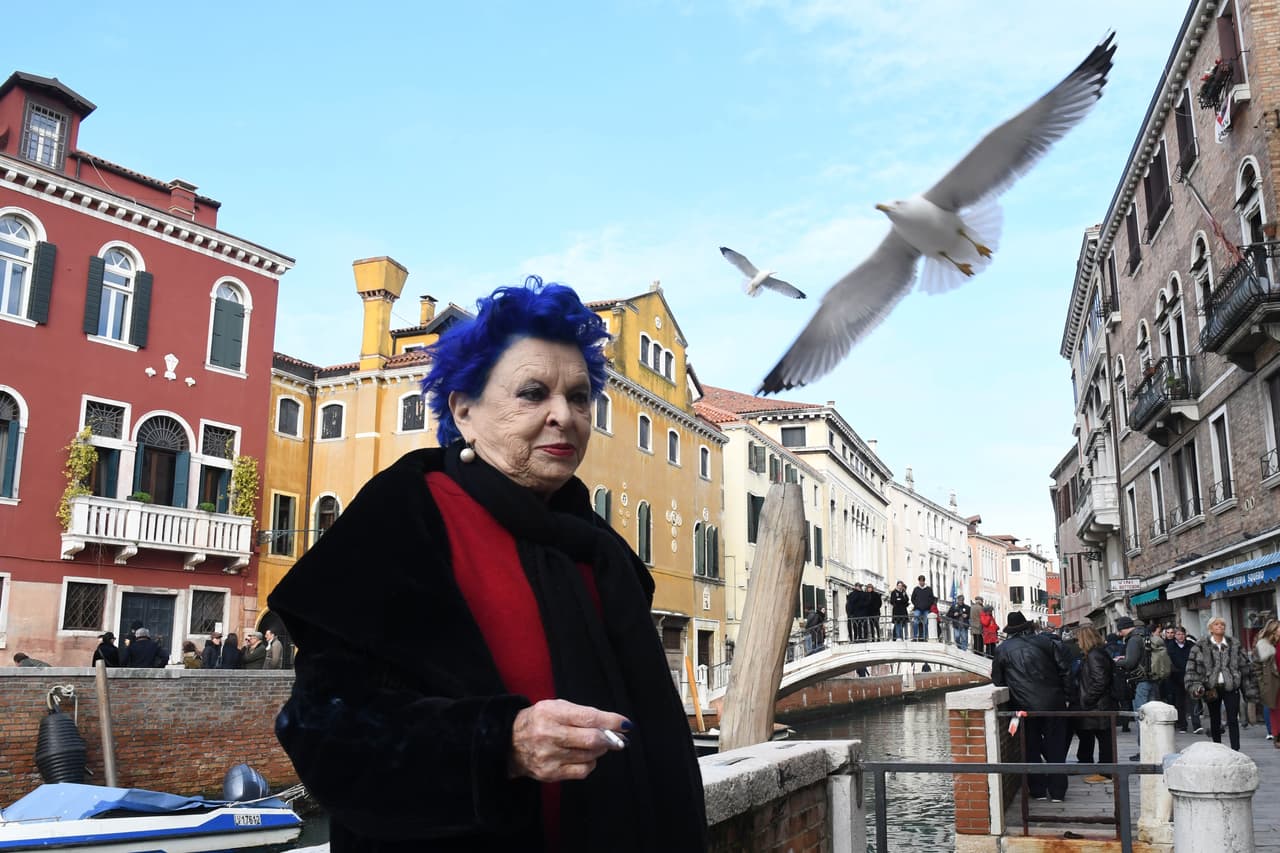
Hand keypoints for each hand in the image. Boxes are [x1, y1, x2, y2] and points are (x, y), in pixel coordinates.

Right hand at [508, 699, 630, 782]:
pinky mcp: (550, 773)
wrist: (510, 743)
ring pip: (589, 756)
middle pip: (591, 740)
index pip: (588, 718)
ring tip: (596, 744)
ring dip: (600, 750)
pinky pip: (582, 771)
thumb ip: (582, 714)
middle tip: (620, 738)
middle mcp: (548, 734)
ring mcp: (549, 756)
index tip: (626, 724)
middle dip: (611, 739)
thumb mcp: (556, 707)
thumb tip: (613, 725)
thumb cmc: (539, 721)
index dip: (611, 721)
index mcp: (551, 713)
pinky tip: (585, 757)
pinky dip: (590, 764)